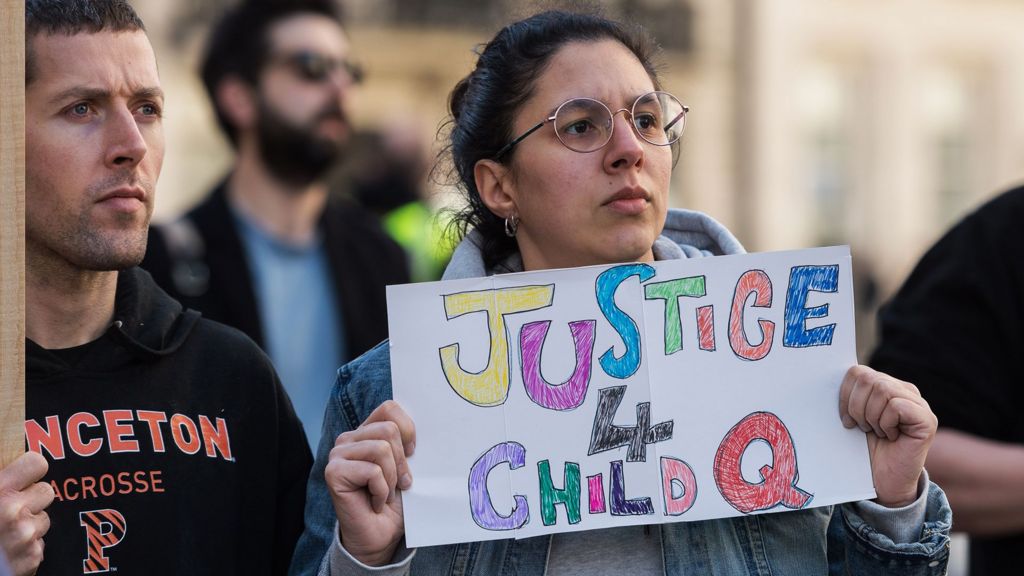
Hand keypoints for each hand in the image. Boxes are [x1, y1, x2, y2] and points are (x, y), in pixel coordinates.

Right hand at [0, 452, 53, 575]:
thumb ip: (2, 478)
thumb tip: (10, 450)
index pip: (37, 463)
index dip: (30, 470)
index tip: (23, 478)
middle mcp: (11, 512)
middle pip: (46, 491)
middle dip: (32, 500)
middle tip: (9, 511)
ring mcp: (23, 536)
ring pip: (44, 518)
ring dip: (29, 524)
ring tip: (5, 532)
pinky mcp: (31, 557)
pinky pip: (40, 542)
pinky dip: (28, 546)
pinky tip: (9, 549)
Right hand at [325, 400, 414, 566]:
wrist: (380, 536)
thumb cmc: (395, 501)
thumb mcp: (407, 466)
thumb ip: (407, 443)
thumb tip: (425, 427)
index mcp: (367, 432)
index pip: (389, 408)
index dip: (408, 429)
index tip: (412, 453)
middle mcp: (349, 439)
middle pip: (389, 429)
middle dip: (401, 462)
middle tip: (398, 484)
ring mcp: (338, 454)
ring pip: (382, 449)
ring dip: (391, 478)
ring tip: (384, 493)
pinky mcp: (333, 472)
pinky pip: (372, 471)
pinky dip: (381, 491)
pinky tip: (374, 502)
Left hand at [839, 365, 936, 506]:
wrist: (882, 483)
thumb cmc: (865, 450)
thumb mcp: (852, 417)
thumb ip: (849, 394)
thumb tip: (828, 375)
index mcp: (886, 385)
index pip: (857, 372)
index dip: (844, 395)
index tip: (845, 419)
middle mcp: (906, 391)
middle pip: (868, 379)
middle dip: (856, 407)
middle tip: (863, 428)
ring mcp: (919, 404)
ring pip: (882, 390)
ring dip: (871, 417)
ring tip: (877, 432)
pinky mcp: (927, 420)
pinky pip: (896, 407)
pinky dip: (885, 423)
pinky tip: (890, 437)